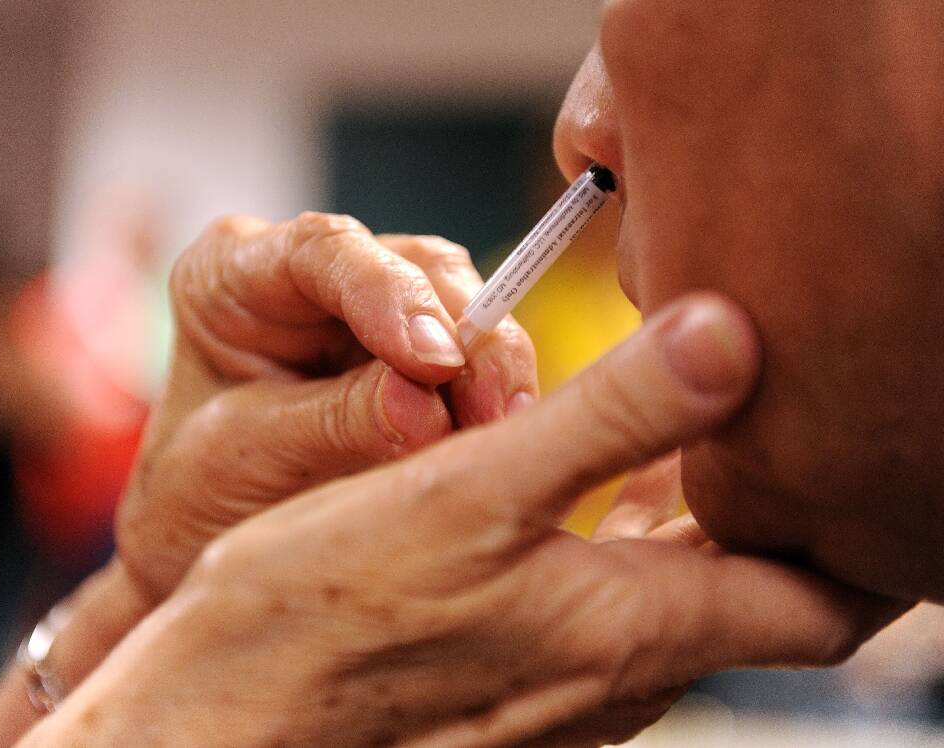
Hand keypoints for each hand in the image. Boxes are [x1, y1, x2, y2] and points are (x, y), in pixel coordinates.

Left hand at [0, 214, 537, 747]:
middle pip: (414, 268)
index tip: (436, 360)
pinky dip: (494, 395)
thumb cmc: (200, 491)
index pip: (320, 250)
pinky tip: (504, 434)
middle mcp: (311, 274)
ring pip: (462, 305)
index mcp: (233, 273)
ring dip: (492, 369)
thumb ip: (334, 425)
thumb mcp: (248, 458)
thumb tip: (430, 410)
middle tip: (494, 412)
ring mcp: (372, 309)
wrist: (212, 540)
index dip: (388, 293)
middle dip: (465, 337)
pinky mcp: (418, 353)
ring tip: (505, 430)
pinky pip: (477, 356)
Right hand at [25, 294, 900, 746]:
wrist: (227, 720)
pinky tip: (590, 496)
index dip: (866, 539)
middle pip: (756, 600)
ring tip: (701, 438)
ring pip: (679, 602)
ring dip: (698, 526)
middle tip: (788, 424)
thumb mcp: (468, 493)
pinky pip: (606, 612)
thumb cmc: (321, 610)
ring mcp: (567, 691)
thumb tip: (732, 339)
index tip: (866, 460)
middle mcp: (619, 677)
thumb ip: (606, 418)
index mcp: (632, 626)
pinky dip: (626, 548)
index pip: (818, 603)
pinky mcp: (515, 689)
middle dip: (782, 515)